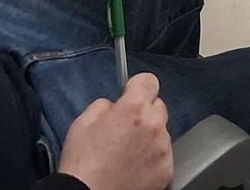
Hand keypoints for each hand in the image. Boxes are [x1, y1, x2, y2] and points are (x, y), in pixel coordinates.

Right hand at [58, 73, 171, 189]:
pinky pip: (164, 154)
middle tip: (126, 129)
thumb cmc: (82, 163)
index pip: (149, 80)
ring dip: (150, 136)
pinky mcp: (167, 170)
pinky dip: (153, 157)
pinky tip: (135, 166)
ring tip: (128, 153)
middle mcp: (154, 124)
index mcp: (134, 108)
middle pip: (157, 106)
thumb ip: (104, 105)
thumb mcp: (83, 122)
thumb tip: (115, 106)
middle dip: (144, 113)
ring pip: (162, 131)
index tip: (131, 95)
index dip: (137, 87)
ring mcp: (163, 148)